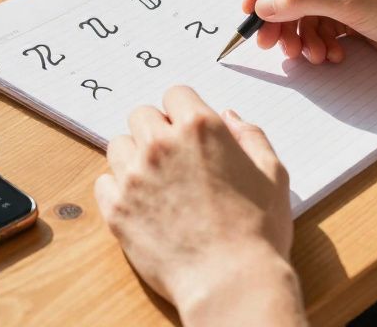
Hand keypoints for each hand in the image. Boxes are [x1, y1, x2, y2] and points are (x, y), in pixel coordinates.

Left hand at [94, 86, 304, 326]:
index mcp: (201, 128)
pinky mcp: (117, 208)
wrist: (230, 283)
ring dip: (134, 156)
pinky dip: (118, 188)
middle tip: (174, 157)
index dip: (184, 111)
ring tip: (156, 181)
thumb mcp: (272, 175)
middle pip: (141, 115)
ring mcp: (134, 176)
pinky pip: (104, 182)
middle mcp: (161, 144)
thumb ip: (251, 136)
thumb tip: (229, 116)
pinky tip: (140, 203)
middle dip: (156, 130)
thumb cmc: (258, 232)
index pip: (176, 94)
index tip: (188, 130)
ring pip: (118, 145)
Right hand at [244, 0, 376, 75]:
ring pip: (300, 12)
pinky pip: (319, 29)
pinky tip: (331, 56)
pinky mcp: (353, 18)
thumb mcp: (353, 0)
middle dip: (277, 15)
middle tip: (269, 42)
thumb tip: (263, 4)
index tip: (252, 8)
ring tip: (310, 55)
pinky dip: (317, 44)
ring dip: (298, 35)